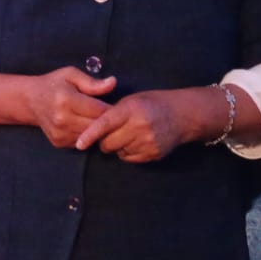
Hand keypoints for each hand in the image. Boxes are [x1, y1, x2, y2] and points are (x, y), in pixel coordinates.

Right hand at [22, 68, 115, 147]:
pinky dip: (86, 135)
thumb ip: (92, 82)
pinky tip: (83, 124)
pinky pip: (82, 142)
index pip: (99, 110)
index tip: (116, 105)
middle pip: (96, 126)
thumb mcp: (71, 75)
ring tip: (95, 117)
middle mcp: (61, 119)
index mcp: (66, 100)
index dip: (111, 108)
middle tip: (109, 113)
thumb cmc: (54, 84)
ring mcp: (59, 133)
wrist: (30, 100)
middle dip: (106, 120)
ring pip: (91, 136)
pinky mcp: (58, 142)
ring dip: (97, 129)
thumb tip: (113, 83)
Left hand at [74, 89, 198, 161]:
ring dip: (117, 146)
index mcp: (131, 109)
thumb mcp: (131, 100)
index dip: (90, 135)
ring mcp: (148, 142)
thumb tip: (90, 128)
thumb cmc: (151, 104)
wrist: (181, 115)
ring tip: (129, 134)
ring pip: (117, 152)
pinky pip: (128, 158)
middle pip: (108, 143)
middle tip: (111, 132)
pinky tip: (137, 141)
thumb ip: (112, 113)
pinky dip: (127, 152)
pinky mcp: (153, 154)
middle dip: (103, 140)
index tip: (79, 144)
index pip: (105, 124)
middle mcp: (140, 126)